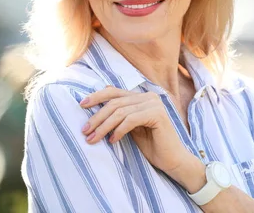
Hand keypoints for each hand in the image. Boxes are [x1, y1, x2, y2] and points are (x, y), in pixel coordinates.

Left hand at [79, 86, 196, 178]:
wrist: (172, 160)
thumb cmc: (151, 145)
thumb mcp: (131, 128)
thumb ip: (119, 116)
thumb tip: (95, 111)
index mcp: (142, 96)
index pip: (114, 92)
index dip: (96, 96)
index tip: (81, 105)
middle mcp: (149, 96)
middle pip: (115, 102)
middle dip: (97, 117)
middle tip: (85, 131)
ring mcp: (154, 104)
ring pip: (120, 111)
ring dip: (104, 126)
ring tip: (93, 139)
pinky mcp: (157, 114)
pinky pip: (131, 120)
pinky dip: (118, 130)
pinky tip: (112, 141)